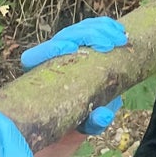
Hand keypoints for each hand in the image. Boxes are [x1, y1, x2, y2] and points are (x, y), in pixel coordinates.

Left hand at [21, 15, 127, 136]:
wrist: (76, 121)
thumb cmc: (70, 126)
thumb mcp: (80, 128)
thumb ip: (91, 123)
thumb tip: (103, 114)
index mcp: (40, 78)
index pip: (34, 57)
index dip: (49, 50)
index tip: (69, 50)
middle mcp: (52, 61)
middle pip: (64, 37)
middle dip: (86, 36)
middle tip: (108, 44)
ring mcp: (70, 50)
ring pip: (80, 30)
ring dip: (100, 30)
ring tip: (119, 38)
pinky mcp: (86, 46)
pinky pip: (94, 29)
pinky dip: (107, 28)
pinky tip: (121, 33)